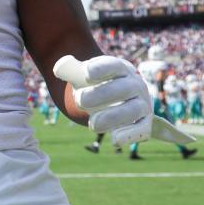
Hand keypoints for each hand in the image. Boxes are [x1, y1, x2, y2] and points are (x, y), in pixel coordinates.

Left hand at [53, 55, 194, 145]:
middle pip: (123, 88)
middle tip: (79, 100)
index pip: (114, 65)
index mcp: (120, 69)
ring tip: (92, 124)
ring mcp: (142, 104)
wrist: (112, 100)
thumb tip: (60, 68)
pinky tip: (114, 139)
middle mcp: (135, 85)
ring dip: (112, 117)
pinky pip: (141, 130)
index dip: (101, 68)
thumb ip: (70, 70)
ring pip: (132, 110)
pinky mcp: (143, 123)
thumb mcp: (81, 76)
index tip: (85, 72)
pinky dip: (130, 134)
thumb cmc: (95, 85)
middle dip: (101, 94)